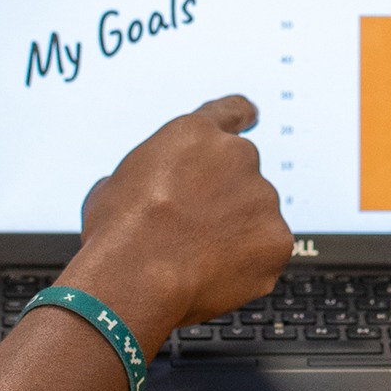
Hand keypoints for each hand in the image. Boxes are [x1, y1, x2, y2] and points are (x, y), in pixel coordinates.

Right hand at [66, 96, 291, 342]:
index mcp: (195, 135)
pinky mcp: (277, 240)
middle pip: (241, 175)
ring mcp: (263, 198)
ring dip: (235, 234)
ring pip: (255, 216)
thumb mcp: (112, 187)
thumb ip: (145, 177)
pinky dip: (248, 265)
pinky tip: (214, 275)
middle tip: (193, 232)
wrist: (136, 279)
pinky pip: (266, 252)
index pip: (232, 110)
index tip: (251, 117)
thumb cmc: (117, 234)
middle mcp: (237, 156)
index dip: (241, 116)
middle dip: (224, 200)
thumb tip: (138, 192)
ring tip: (196, 259)